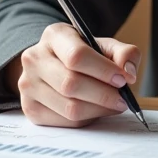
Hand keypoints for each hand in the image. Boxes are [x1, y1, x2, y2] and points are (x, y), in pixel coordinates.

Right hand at [7, 23, 140, 126]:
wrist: (55, 66)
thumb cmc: (84, 56)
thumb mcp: (104, 46)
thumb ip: (124, 53)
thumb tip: (128, 72)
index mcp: (54, 35)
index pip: (76, 56)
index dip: (103, 70)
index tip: (123, 79)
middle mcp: (34, 58)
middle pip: (71, 84)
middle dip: (103, 95)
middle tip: (122, 99)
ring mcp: (28, 85)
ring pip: (69, 107)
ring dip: (98, 110)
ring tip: (112, 105)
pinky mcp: (30, 109)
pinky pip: (64, 122)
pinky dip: (86, 119)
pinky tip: (95, 110)